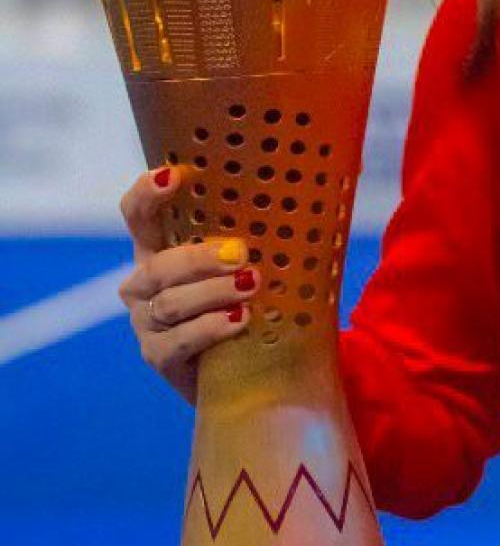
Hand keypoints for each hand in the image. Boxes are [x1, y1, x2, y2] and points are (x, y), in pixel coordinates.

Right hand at [116, 167, 256, 405]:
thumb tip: (314, 196)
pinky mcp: (158, 357)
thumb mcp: (251, 266)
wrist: (252, 369)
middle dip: (199, 258)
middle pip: (158, 265)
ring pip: (169, 303)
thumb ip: (259, 238)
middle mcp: (144, 284)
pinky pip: (177, 342)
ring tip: (251, 286)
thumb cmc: (253, 306)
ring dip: (212, 293)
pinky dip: (209, 329)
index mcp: (159, 251)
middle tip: (241, 254)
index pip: (138, 216)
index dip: (147, 194)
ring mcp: (146, 322)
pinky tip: (238, 321)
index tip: (172, 176)